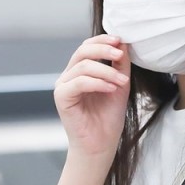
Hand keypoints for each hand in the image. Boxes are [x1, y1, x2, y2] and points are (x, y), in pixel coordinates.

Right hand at [54, 34, 130, 158]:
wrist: (101, 144)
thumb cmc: (108, 117)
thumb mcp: (120, 84)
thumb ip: (120, 64)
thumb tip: (123, 42)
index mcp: (80, 71)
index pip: (87, 46)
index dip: (102, 40)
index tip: (120, 40)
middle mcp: (69, 76)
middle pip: (82, 51)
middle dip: (103, 49)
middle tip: (120, 54)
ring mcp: (63, 86)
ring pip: (83, 66)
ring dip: (106, 71)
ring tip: (122, 81)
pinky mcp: (62, 97)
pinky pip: (79, 82)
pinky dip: (97, 82)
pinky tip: (111, 88)